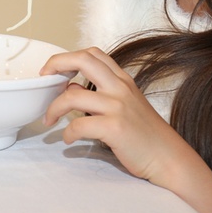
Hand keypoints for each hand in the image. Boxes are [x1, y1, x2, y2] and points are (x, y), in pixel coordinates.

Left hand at [41, 47, 195, 185]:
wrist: (169, 158)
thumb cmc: (144, 134)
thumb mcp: (123, 105)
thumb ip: (98, 93)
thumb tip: (71, 86)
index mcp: (122, 81)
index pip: (93, 54)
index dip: (68, 57)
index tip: (53, 69)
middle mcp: (120, 88)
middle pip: (83, 60)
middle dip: (56, 64)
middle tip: (43, 78)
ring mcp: (118, 107)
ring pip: (72, 95)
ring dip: (53, 108)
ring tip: (49, 120)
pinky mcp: (115, 128)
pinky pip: (79, 125)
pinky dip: (67, 133)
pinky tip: (68, 139)